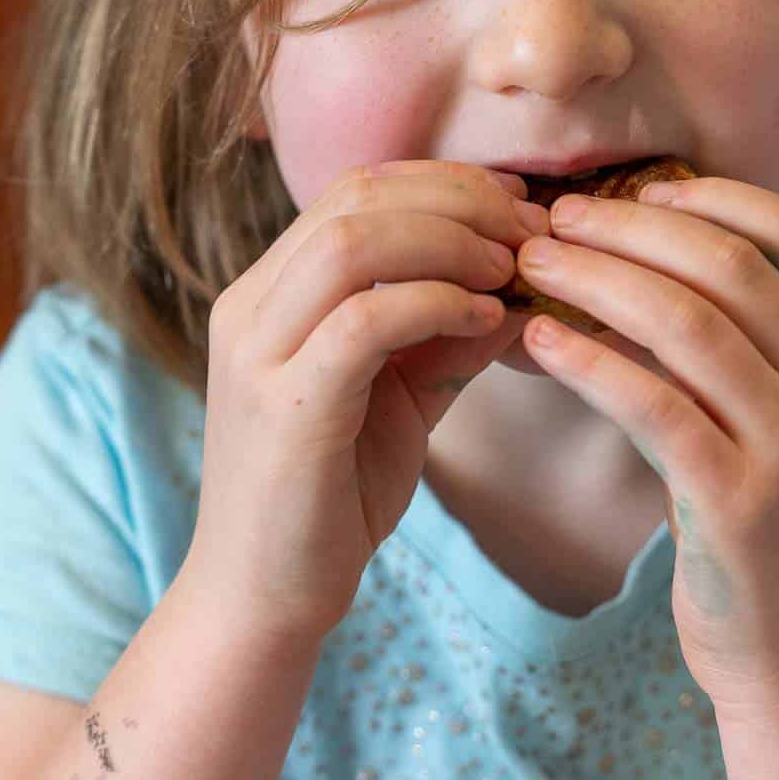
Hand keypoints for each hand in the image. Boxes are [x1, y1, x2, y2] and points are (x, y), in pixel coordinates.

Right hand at [187, 160, 545, 648]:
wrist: (267, 597)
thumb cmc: (334, 492)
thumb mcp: (401, 394)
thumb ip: (447, 333)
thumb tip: (524, 283)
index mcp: (269, 292)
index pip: (353, 191)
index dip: (442, 182)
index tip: (515, 203)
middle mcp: (249, 307)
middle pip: (354, 198)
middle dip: (457, 199)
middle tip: (528, 230)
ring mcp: (257, 353)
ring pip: (353, 244)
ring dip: (450, 243)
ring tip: (510, 269)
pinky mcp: (284, 405)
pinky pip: (366, 321)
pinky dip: (437, 305)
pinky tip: (486, 321)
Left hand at [513, 176, 778, 726]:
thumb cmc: (768, 530)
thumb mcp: (777, 428)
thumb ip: (735, 353)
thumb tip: (631, 271)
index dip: (716, 197)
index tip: (638, 186)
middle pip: (729, 268)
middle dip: (633, 228)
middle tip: (556, 217)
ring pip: (689, 325)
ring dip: (598, 280)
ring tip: (533, 263)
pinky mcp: (743, 505)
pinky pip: (654, 406)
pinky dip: (589, 362)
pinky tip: (536, 338)